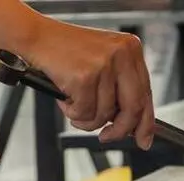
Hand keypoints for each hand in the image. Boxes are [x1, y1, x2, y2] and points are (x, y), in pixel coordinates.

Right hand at [26, 21, 154, 149]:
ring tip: (74, 105)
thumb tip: (132, 124)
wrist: (37, 37)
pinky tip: (65, 98)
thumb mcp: (104, 63)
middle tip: (107, 137)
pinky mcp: (85, 76)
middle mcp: (122, 55)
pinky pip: (84, 112)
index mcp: (131, 50)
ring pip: (104, 114)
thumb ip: (121, 88)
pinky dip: (72, 112)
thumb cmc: (67, 52)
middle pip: (133, 109)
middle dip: (119, 130)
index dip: (146, 123)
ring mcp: (104, 65)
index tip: (143, 139)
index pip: (146, 94)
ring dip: (86, 119)